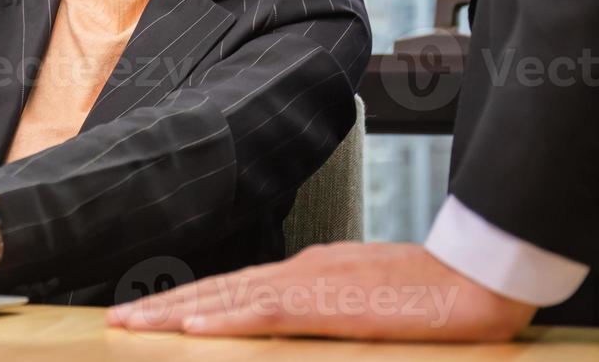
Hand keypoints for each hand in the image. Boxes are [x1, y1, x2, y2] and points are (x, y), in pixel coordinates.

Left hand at [106, 243, 537, 341]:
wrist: (481, 275)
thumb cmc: (434, 294)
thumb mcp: (369, 303)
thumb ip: (329, 311)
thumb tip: (296, 325)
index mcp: (310, 272)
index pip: (236, 288)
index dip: (189, 300)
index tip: (149, 314)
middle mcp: (302, 271)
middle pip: (219, 289)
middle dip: (165, 306)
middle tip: (117, 319)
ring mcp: (315, 283)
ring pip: (230, 298)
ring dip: (178, 312)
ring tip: (133, 324)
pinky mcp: (333, 303)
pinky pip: (270, 313)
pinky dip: (228, 319)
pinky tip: (194, 328)